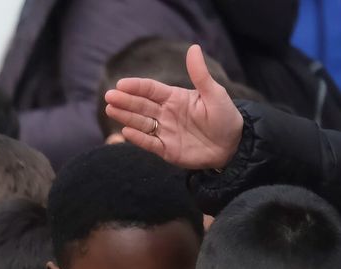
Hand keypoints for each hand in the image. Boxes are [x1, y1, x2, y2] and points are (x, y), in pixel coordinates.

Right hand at [104, 45, 242, 169]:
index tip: (121, 84)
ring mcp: (164, 131)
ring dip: (125, 116)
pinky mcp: (165, 149)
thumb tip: (193, 48)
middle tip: (109, 97)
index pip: (151, 90)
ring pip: (141, 123)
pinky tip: (126, 132)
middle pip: (141, 105)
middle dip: (125, 101)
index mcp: (174, 98)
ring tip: (111, 109)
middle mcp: (165, 113)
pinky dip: (138, 138)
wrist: (232, 146)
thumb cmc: (225, 117)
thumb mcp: (214, 93)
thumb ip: (200, 74)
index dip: (136, 87)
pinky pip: (149, 143)